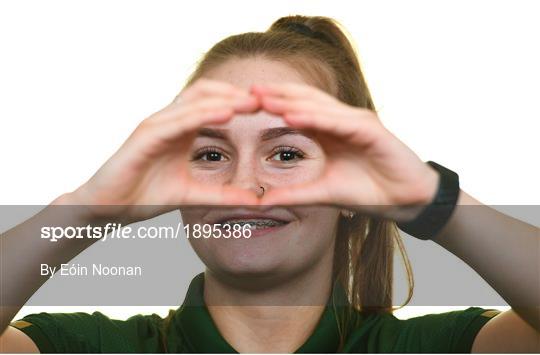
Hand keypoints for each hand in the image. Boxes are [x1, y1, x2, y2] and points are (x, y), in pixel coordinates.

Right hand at [63, 79, 259, 223]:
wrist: (107, 208)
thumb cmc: (143, 197)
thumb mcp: (191, 195)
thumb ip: (220, 194)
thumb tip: (253, 201)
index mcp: (180, 130)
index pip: (213, 103)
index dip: (240, 102)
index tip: (270, 109)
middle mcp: (169, 121)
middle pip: (207, 93)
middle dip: (238, 94)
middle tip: (268, 99)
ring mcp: (156, 125)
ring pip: (195, 101)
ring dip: (226, 98)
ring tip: (253, 102)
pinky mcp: (145, 135)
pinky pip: (179, 119)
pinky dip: (202, 114)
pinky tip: (226, 114)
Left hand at [251, 82, 438, 221]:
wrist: (406, 201)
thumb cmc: (369, 192)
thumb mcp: (323, 192)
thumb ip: (295, 193)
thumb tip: (262, 200)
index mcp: (329, 130)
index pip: (297, 110)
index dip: (272, 105)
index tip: (243, 105)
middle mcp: (341, 120)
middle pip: (304, 100)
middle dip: (276, 95)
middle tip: (247, 91)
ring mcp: (357, 122)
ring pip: (319, 106)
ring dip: (290, 101)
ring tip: (263, 98)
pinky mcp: (371, 130)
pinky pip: (339, 121)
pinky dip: (316, 117)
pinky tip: (293, 116)